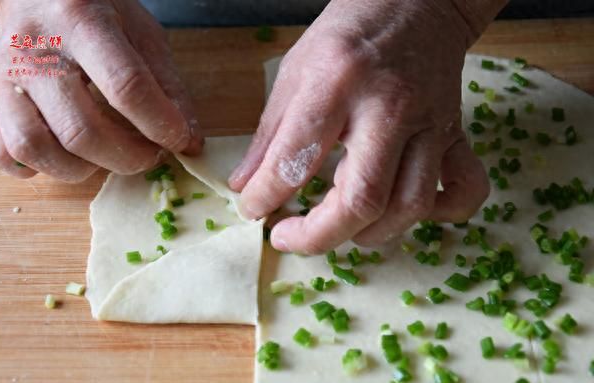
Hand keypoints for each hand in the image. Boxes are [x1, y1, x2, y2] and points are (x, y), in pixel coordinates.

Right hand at [0, 0, 202, 181]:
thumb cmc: (98, 13)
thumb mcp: (144, 36)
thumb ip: (168, 87)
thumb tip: (189, 141)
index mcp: (83, 23)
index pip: (125, 86)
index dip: (159, 124)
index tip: (178, 142)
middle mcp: (36, 51)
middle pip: (80, 129)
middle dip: (127, 158)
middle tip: (149, 156)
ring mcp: (6, 78)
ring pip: (34, 147)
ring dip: (80, 169)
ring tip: (106, 158)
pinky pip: (2, 153)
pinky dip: (35, 169)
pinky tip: (63, 157)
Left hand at [229, 0, 502, 253]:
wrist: (416, 3)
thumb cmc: (348, 35)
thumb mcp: (294, 72)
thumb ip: (269, 136)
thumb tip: (246, 187)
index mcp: (336, 85)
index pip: (296, 160)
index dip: (265, 197)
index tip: (253, 209)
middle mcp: (388, 109)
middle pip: (362, 199)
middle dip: (317, 235)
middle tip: (288, 236)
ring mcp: (431, 125)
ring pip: (411, 206)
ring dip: (368, 234)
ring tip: (338, 227)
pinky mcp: (456, 135)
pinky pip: (466, 190)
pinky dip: (439, 217)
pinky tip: (402, 212)